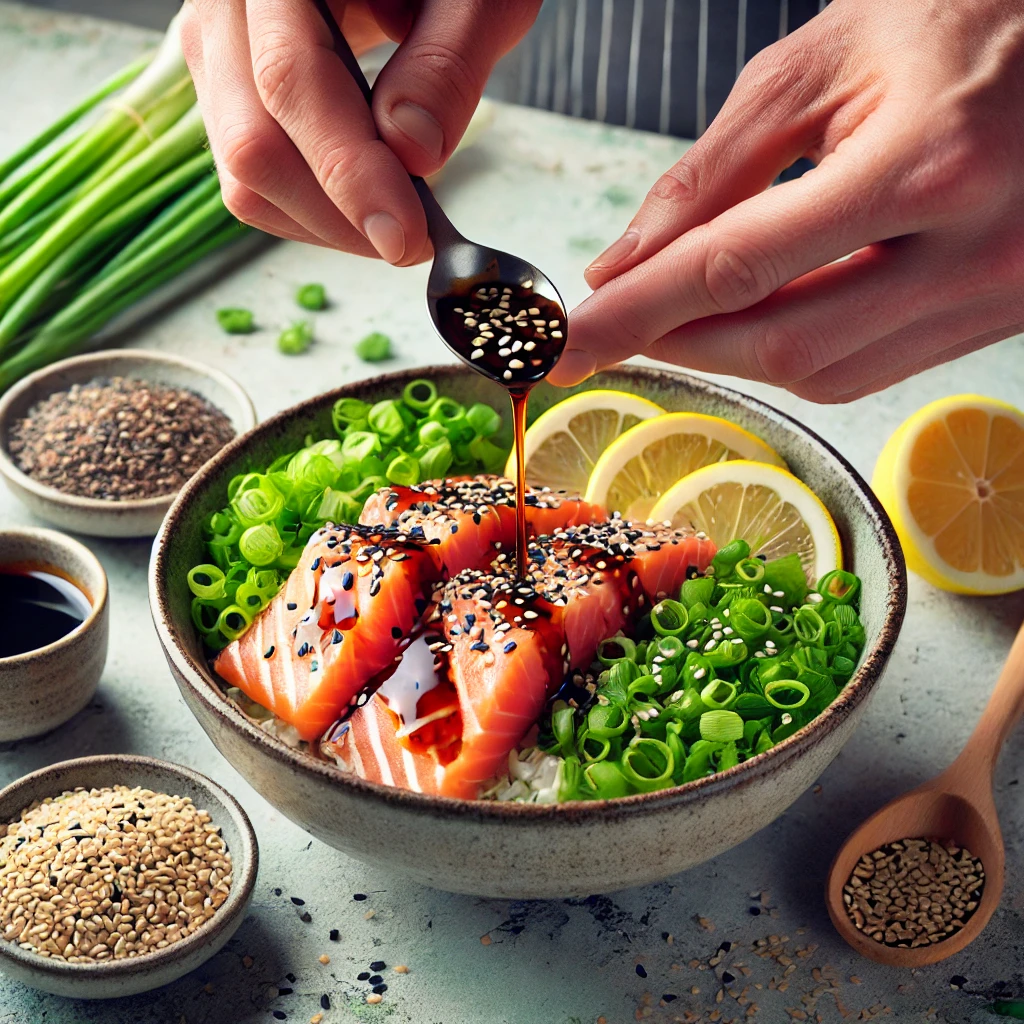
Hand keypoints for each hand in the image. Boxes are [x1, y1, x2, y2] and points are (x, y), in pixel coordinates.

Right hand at [181, 0, 539, 262]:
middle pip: (253, 144)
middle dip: (340, 216)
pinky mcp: (230, 102)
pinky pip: (256, 185)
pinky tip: (372, 205)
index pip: (291, 79)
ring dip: (329, 225)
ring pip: (246, 179)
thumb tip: (412, 150)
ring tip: (401, 220)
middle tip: (417, 241)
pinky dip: (317, 215)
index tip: (405, 235)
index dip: (348, 169)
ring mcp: (219, 59)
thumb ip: (447, 62)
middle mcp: (226, 11)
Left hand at [550, 0, 1023, 401]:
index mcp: (928, 161)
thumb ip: (710, 173)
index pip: (742, 268)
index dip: (639, 314)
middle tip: (616, 324)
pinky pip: (868, 368)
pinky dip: (794, 353)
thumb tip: (623, 266)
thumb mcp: (818, 65)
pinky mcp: (997, 316)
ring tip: (679, 314)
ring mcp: (996, 294)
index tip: (566, 343)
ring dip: (732, 354)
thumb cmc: (954, 19)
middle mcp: (973, 249)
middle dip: (679, 341)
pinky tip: (755, 317)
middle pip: (781, 345)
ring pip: (824, 374)